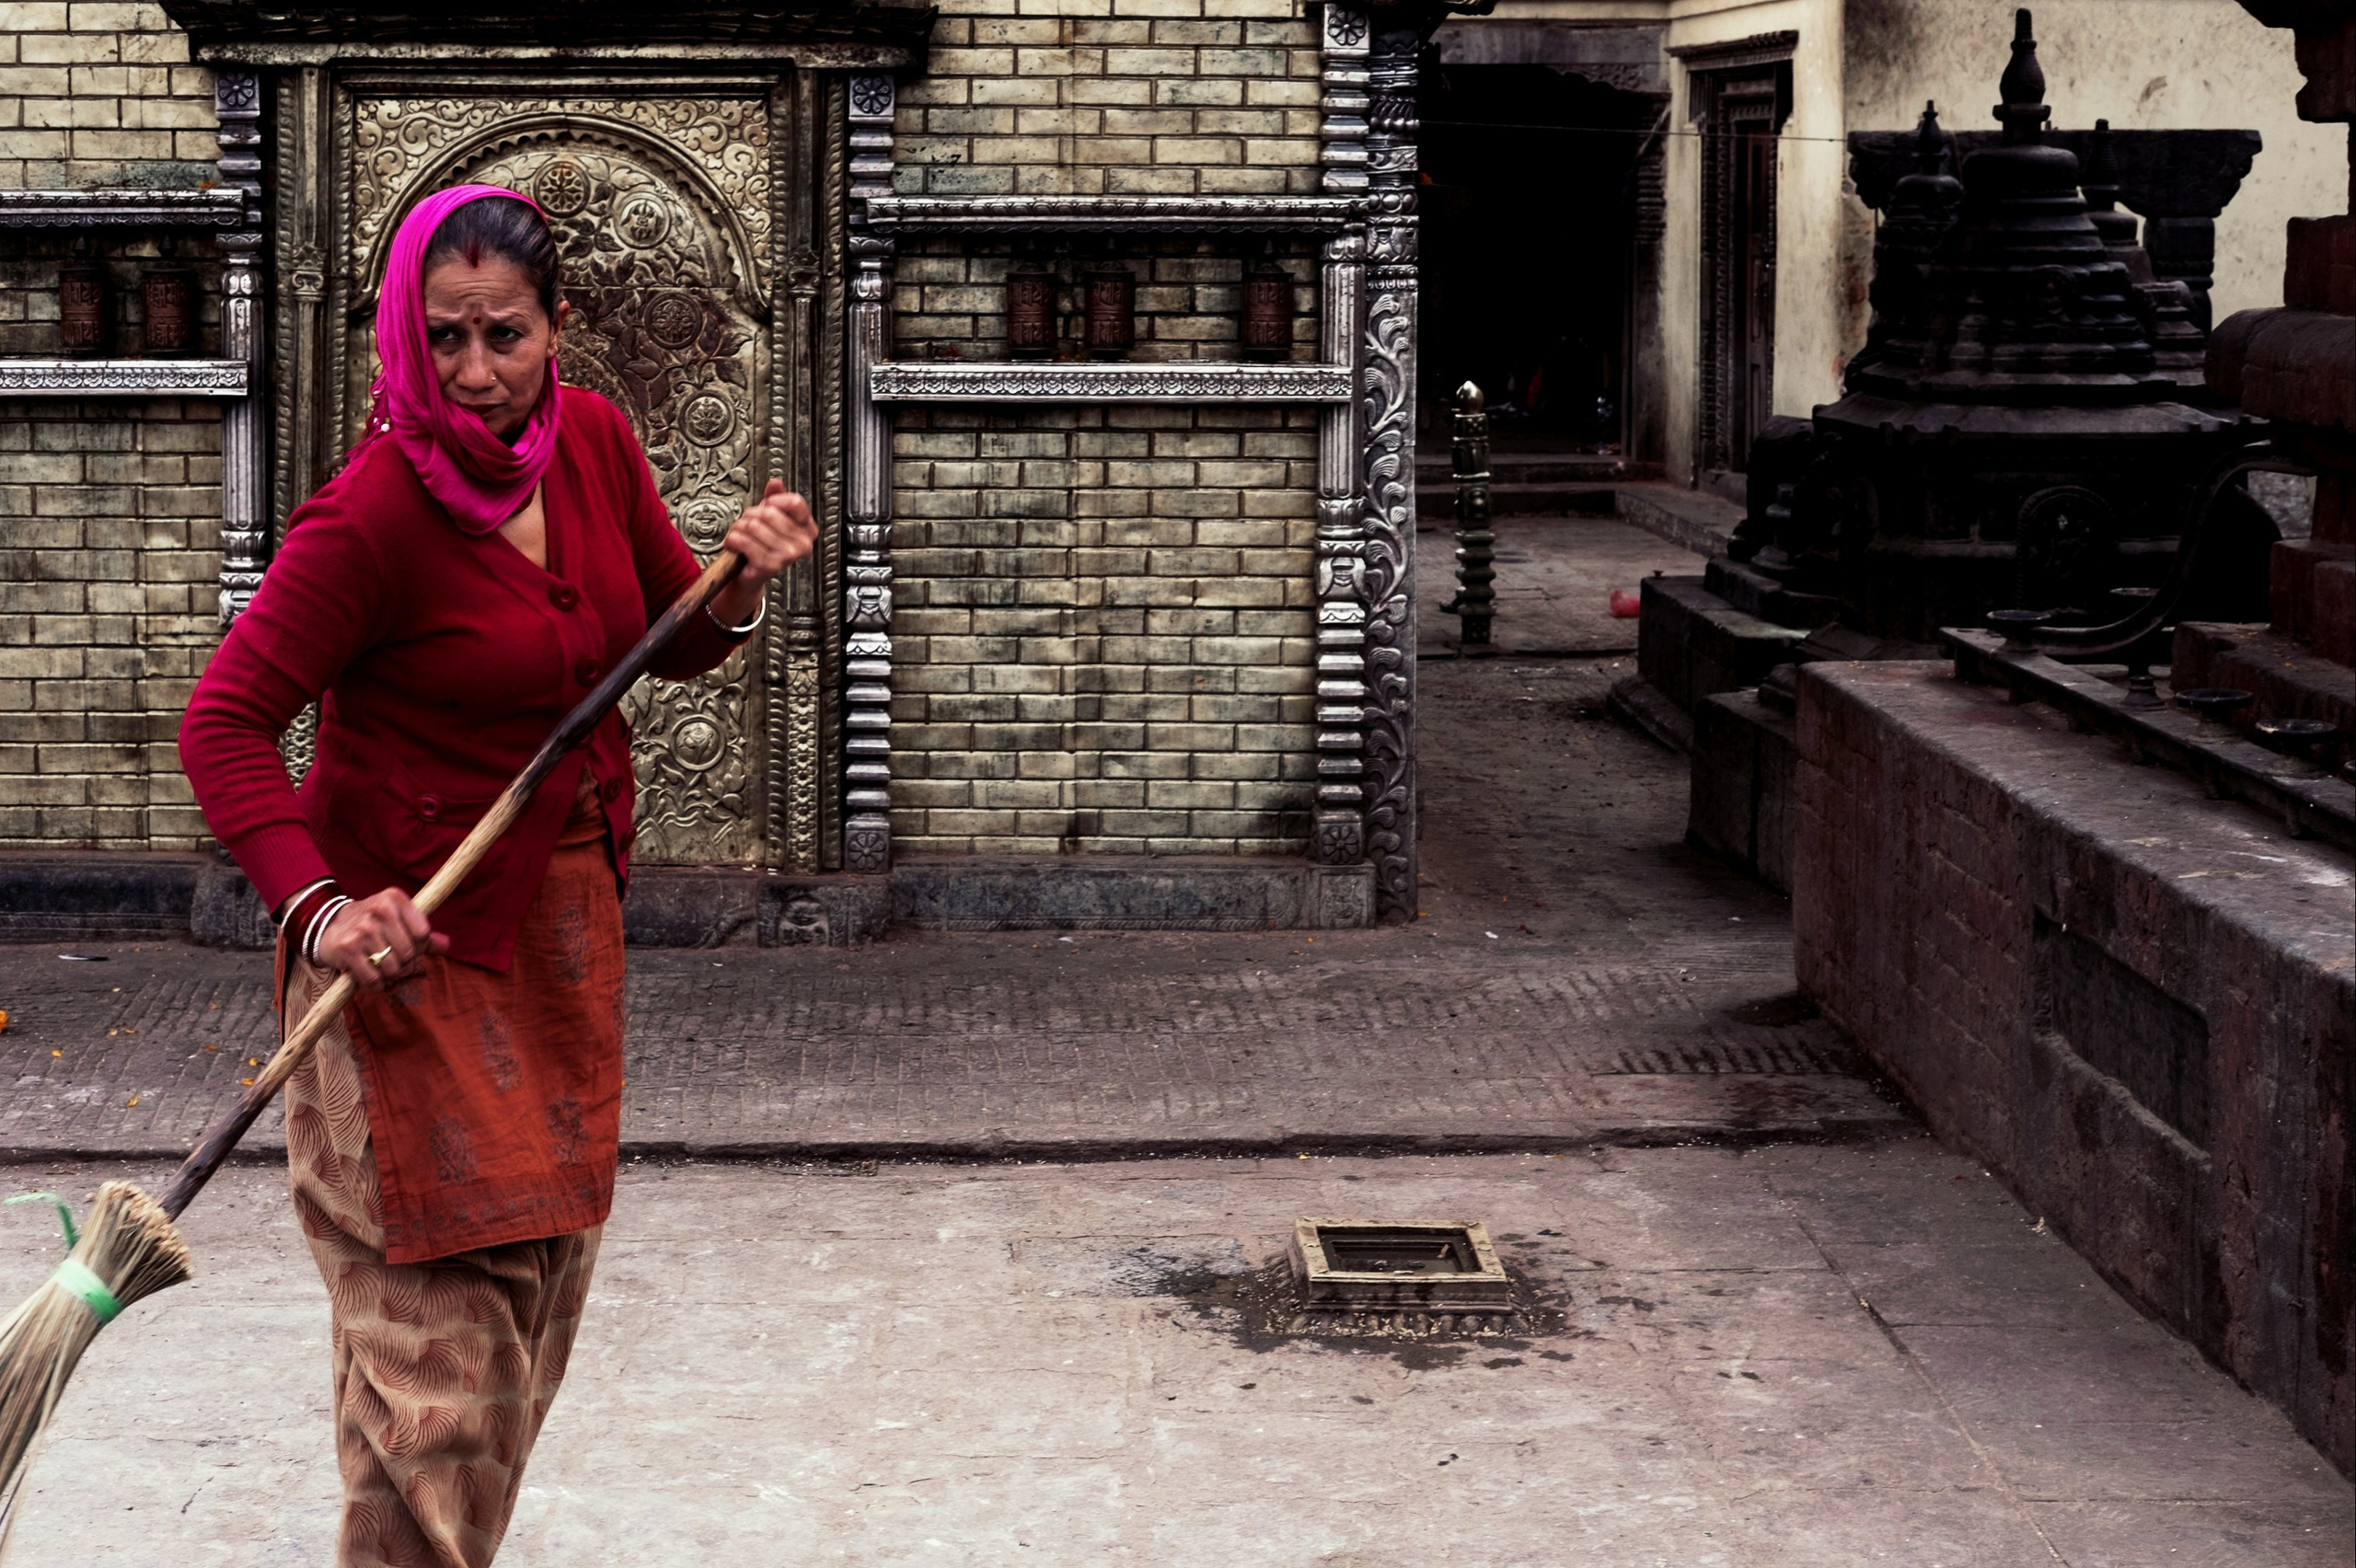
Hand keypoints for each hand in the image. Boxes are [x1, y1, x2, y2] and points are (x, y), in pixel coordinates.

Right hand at [316, 888, 448, 990]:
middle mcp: (379, 910)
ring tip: (379, 965)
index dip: (419, 947)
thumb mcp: (398, 919)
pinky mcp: (347, 948)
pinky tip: (370, 976)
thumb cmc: (372, 924)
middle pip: (409, 953)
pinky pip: (373, 978)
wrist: (328, 926)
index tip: (408, 945)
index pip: (423, 934)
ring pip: (393, 968)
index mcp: (395, 898)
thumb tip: (446, 945)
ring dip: (388, 974)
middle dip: (404, 962)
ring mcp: (362, 929)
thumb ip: (424, 934)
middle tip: (391, 957)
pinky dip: (375, 984)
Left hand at [707, 479, 816, 627]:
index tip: (766, 506)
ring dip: (739, 529)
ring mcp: (788, 556)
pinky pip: (744, 541)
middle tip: (749, 527)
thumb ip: (775, 498)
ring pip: (754, 526)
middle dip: (751, 516)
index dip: (774, 500)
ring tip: (741, 537)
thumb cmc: (760, 546)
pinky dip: (733, 540)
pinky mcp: (770, 565)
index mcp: (807, 530)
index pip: (795, 502)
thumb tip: (776, 482)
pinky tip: (735, 545)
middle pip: (770, 513)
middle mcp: (802, 544)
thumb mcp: (770, 518)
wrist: (747, 575)